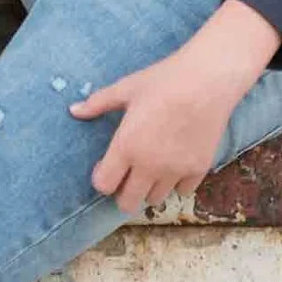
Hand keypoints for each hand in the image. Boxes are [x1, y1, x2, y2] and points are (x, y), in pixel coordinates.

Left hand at [69, 0, 279, 213]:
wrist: (208, 79)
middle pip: (128, 203)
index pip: (104, 186)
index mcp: (127, 147)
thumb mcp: (127, 88)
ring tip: (153, 168)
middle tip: (128, 174)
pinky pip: (182, 191)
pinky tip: (177, 163)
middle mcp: (149, 165)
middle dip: (123, 192)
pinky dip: (177, 182)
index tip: (106, 166)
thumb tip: (73, 110)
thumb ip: (98, 103)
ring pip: (155, 199)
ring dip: (150, 188)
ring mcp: (175, 170)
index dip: (102, 178)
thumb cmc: (164, 80)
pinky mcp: (198, 169)